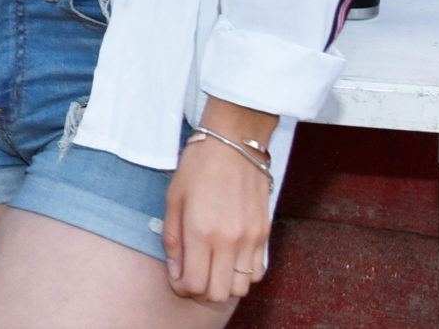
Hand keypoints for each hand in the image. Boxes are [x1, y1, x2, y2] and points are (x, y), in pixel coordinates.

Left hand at [164, 119, 275, 302]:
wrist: (235, 143)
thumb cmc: (198, 167)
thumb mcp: (173, 199)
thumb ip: (173, 239)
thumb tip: (176, 273)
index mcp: (201, 231)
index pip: (194, 284)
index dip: (182, 288)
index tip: (177, 279)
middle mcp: (229, 240)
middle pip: (219, 294)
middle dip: (202, 292)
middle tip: (192, 276)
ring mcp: (251, 239)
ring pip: (241, 289)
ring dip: (224, 285)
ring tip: (211, 267)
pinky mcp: (265, 234)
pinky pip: (257, 273)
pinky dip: (243, 275)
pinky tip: (230, 258)